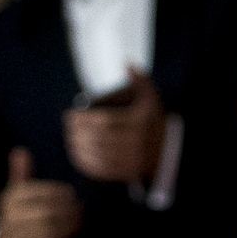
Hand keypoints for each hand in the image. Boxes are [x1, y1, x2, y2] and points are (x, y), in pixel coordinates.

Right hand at [0, 146, 82, 237]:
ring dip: (67, 226)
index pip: (42, 192)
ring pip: (48, 229)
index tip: (74, 195)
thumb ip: (21, 173)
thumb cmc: (17, 216)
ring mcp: (14, 235)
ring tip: (79, 222)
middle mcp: (10, 215)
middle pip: (47, 211)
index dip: (61, 193)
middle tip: (81, 209)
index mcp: (11, 197)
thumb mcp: (16, 194)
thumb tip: (20, 150)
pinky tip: (70, 236)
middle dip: (67, 211)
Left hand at [62, 65, 165, 185]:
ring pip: (98, 155)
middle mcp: (135, 144)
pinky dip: (86, 163)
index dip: (85, 119)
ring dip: (79, 147)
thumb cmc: (153, 120)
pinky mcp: (126, 173)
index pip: (105, 121)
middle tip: (68, 125)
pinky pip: (102, 170)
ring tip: (70, 137)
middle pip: (99, 139)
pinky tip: (77, 153)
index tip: (71, 114)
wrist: (167, 150)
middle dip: (79, 132)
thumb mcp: (151, 97)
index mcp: (139, 123)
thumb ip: (140, 80)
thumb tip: (127, 64)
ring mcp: (131, 161)